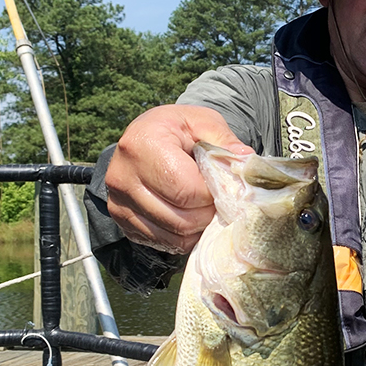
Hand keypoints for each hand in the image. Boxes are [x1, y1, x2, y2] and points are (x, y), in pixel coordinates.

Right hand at [106, 105, 251, 253]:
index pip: (187, 191)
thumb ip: (225, 142)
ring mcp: (118, 203)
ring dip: (198, 227)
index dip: (213, 195)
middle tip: (217, 199)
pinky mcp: (122, 221)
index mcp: (142, 145)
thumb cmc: (177, 129)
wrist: (144, 138)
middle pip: (180, 219)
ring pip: (173, 235)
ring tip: (204, 206)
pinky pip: (163, 243)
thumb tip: (246, 162)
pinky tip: (189, 215)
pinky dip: (183, 236)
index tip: (223, 186)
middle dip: (207, 213)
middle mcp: (122, 176)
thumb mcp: (203, 122)